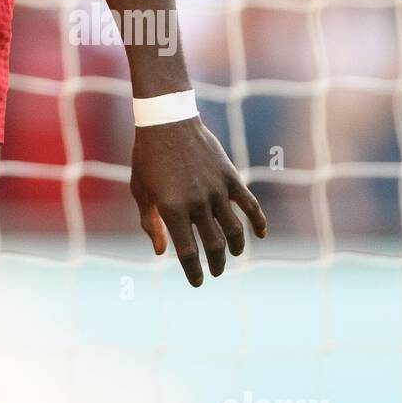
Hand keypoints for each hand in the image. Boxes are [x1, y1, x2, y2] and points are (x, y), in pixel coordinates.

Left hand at [130, 116, 266, 285]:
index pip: (188, 253)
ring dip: (236, 248)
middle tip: (215, 271)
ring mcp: (216, 190)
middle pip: (214, 246)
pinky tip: (261, 235)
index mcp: (171, 208)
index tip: (197, 282)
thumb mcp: (140, 190)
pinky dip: (259, 222)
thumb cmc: (148, 157)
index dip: (194, 272)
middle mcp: (196, 202)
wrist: (167, 121)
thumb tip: (162, 252)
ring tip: (232, 254)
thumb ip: (150, 223)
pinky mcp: (230, 177)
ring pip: (234, 230)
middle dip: (216, 264)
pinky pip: (251, 205)